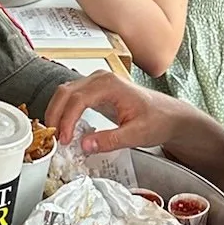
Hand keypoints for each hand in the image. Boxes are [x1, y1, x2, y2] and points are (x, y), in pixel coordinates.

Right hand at [44, 69, 179, 153]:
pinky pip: (72, 97)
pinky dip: (64, 111)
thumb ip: (110, 140)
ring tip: (57, 135)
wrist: (170, 115)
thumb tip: (85, 145)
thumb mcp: (137, 134)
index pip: (78, 99)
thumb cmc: (158, 120)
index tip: (65, 139)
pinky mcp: (95, 91)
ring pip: (66, 93)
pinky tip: (64, 127)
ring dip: (57, 112)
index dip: (67, 120)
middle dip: (56, 115)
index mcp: (110, 85)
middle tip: (54, 139)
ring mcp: (97, 83)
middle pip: (66, 92)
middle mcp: (100, 79)